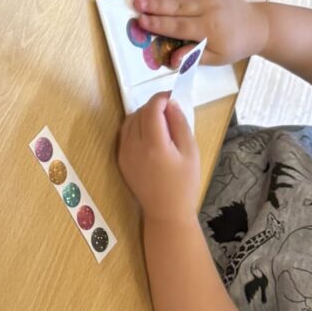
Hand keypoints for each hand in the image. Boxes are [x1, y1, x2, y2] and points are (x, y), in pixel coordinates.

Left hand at [117, 91, 201, 225]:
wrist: (167, 213)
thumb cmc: (184, 184)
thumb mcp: (190, 152)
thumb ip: (180, 124)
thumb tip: (171, 103)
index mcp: (154, 145)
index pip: (151, 109)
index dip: (161, 98)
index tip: (172, 97)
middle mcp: (133, 146)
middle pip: (139, 113)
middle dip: (153, 106)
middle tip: (170, 112)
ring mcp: (124, 154)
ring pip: (129, 121)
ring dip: (143, 115)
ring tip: (160, 123)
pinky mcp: (121, 160)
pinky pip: (124, 134)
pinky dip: (135, 127)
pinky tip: (149, 135)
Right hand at [132, 0, 267, 65]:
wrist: (257, 26)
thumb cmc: (234, 45)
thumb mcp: (216, 58)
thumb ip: (194, 57)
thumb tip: (172, 60)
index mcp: (207, 29)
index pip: (178, 27)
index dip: (158, 25)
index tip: (140, 21)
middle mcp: (206, 8)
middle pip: (176, 6)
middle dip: (154, 4)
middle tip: (135, 2)